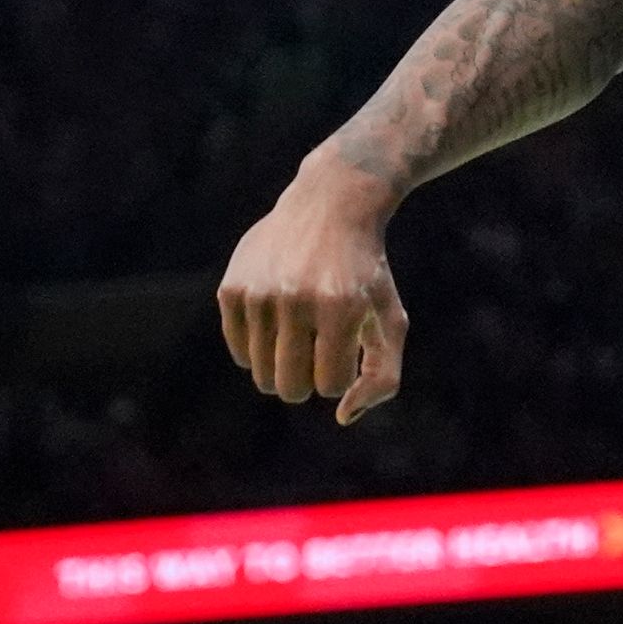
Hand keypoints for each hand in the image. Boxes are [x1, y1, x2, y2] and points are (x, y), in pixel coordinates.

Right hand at [218, 158, 410, 424]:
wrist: (330, 206)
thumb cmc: (366, 274)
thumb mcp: (391, 320)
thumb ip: (383, 376)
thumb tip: (342, 417)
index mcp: (340, 309)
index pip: (330, 385)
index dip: (341, 375)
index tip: (348, 348)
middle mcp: (295, 300)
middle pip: (289, 387)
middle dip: (307, 381)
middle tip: (319, 352)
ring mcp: (258, 294)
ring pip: (261, 375)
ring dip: (284, 365)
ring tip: (301, 333)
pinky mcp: (231, 289)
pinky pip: (239, 352)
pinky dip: (258, 350)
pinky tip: (278, 321)